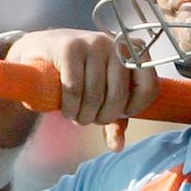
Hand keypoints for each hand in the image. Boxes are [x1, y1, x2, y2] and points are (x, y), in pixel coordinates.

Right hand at [4, 29, 157, 149]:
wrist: (42, 49)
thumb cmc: (79, 72)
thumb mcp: (103, 92)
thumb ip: (116, 118)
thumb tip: (117, 147)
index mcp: (133, 51)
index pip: (149, 86)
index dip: (135, 108)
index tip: (119, 114)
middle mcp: (116, 43)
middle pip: (119, 95)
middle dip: (103, 117)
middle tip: (90, 119)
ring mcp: (92, 43)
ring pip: (95, 94)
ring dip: (84, 116)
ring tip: (77, 116)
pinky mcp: (68, 48)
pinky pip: (74, 89)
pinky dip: (70, 107)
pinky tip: (67, 110)